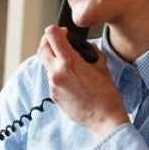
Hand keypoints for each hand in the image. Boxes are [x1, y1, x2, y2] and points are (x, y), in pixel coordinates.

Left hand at [37, 25, 128, 139]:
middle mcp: (56, 73)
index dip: (56, 30)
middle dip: (49, 42)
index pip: (52, 35)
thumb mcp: (102, 67)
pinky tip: (72, 79)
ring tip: (69, 63)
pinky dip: (58, 74)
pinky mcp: (53, 96)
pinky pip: (51, 79)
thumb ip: (91, 52)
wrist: (104, 120)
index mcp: (69, 62)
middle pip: (42, 48)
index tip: (63, 32)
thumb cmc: (106, 95)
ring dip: (54, 59)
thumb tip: (86, 47)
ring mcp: (53, 86)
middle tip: (59, 42)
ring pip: (46, 65)